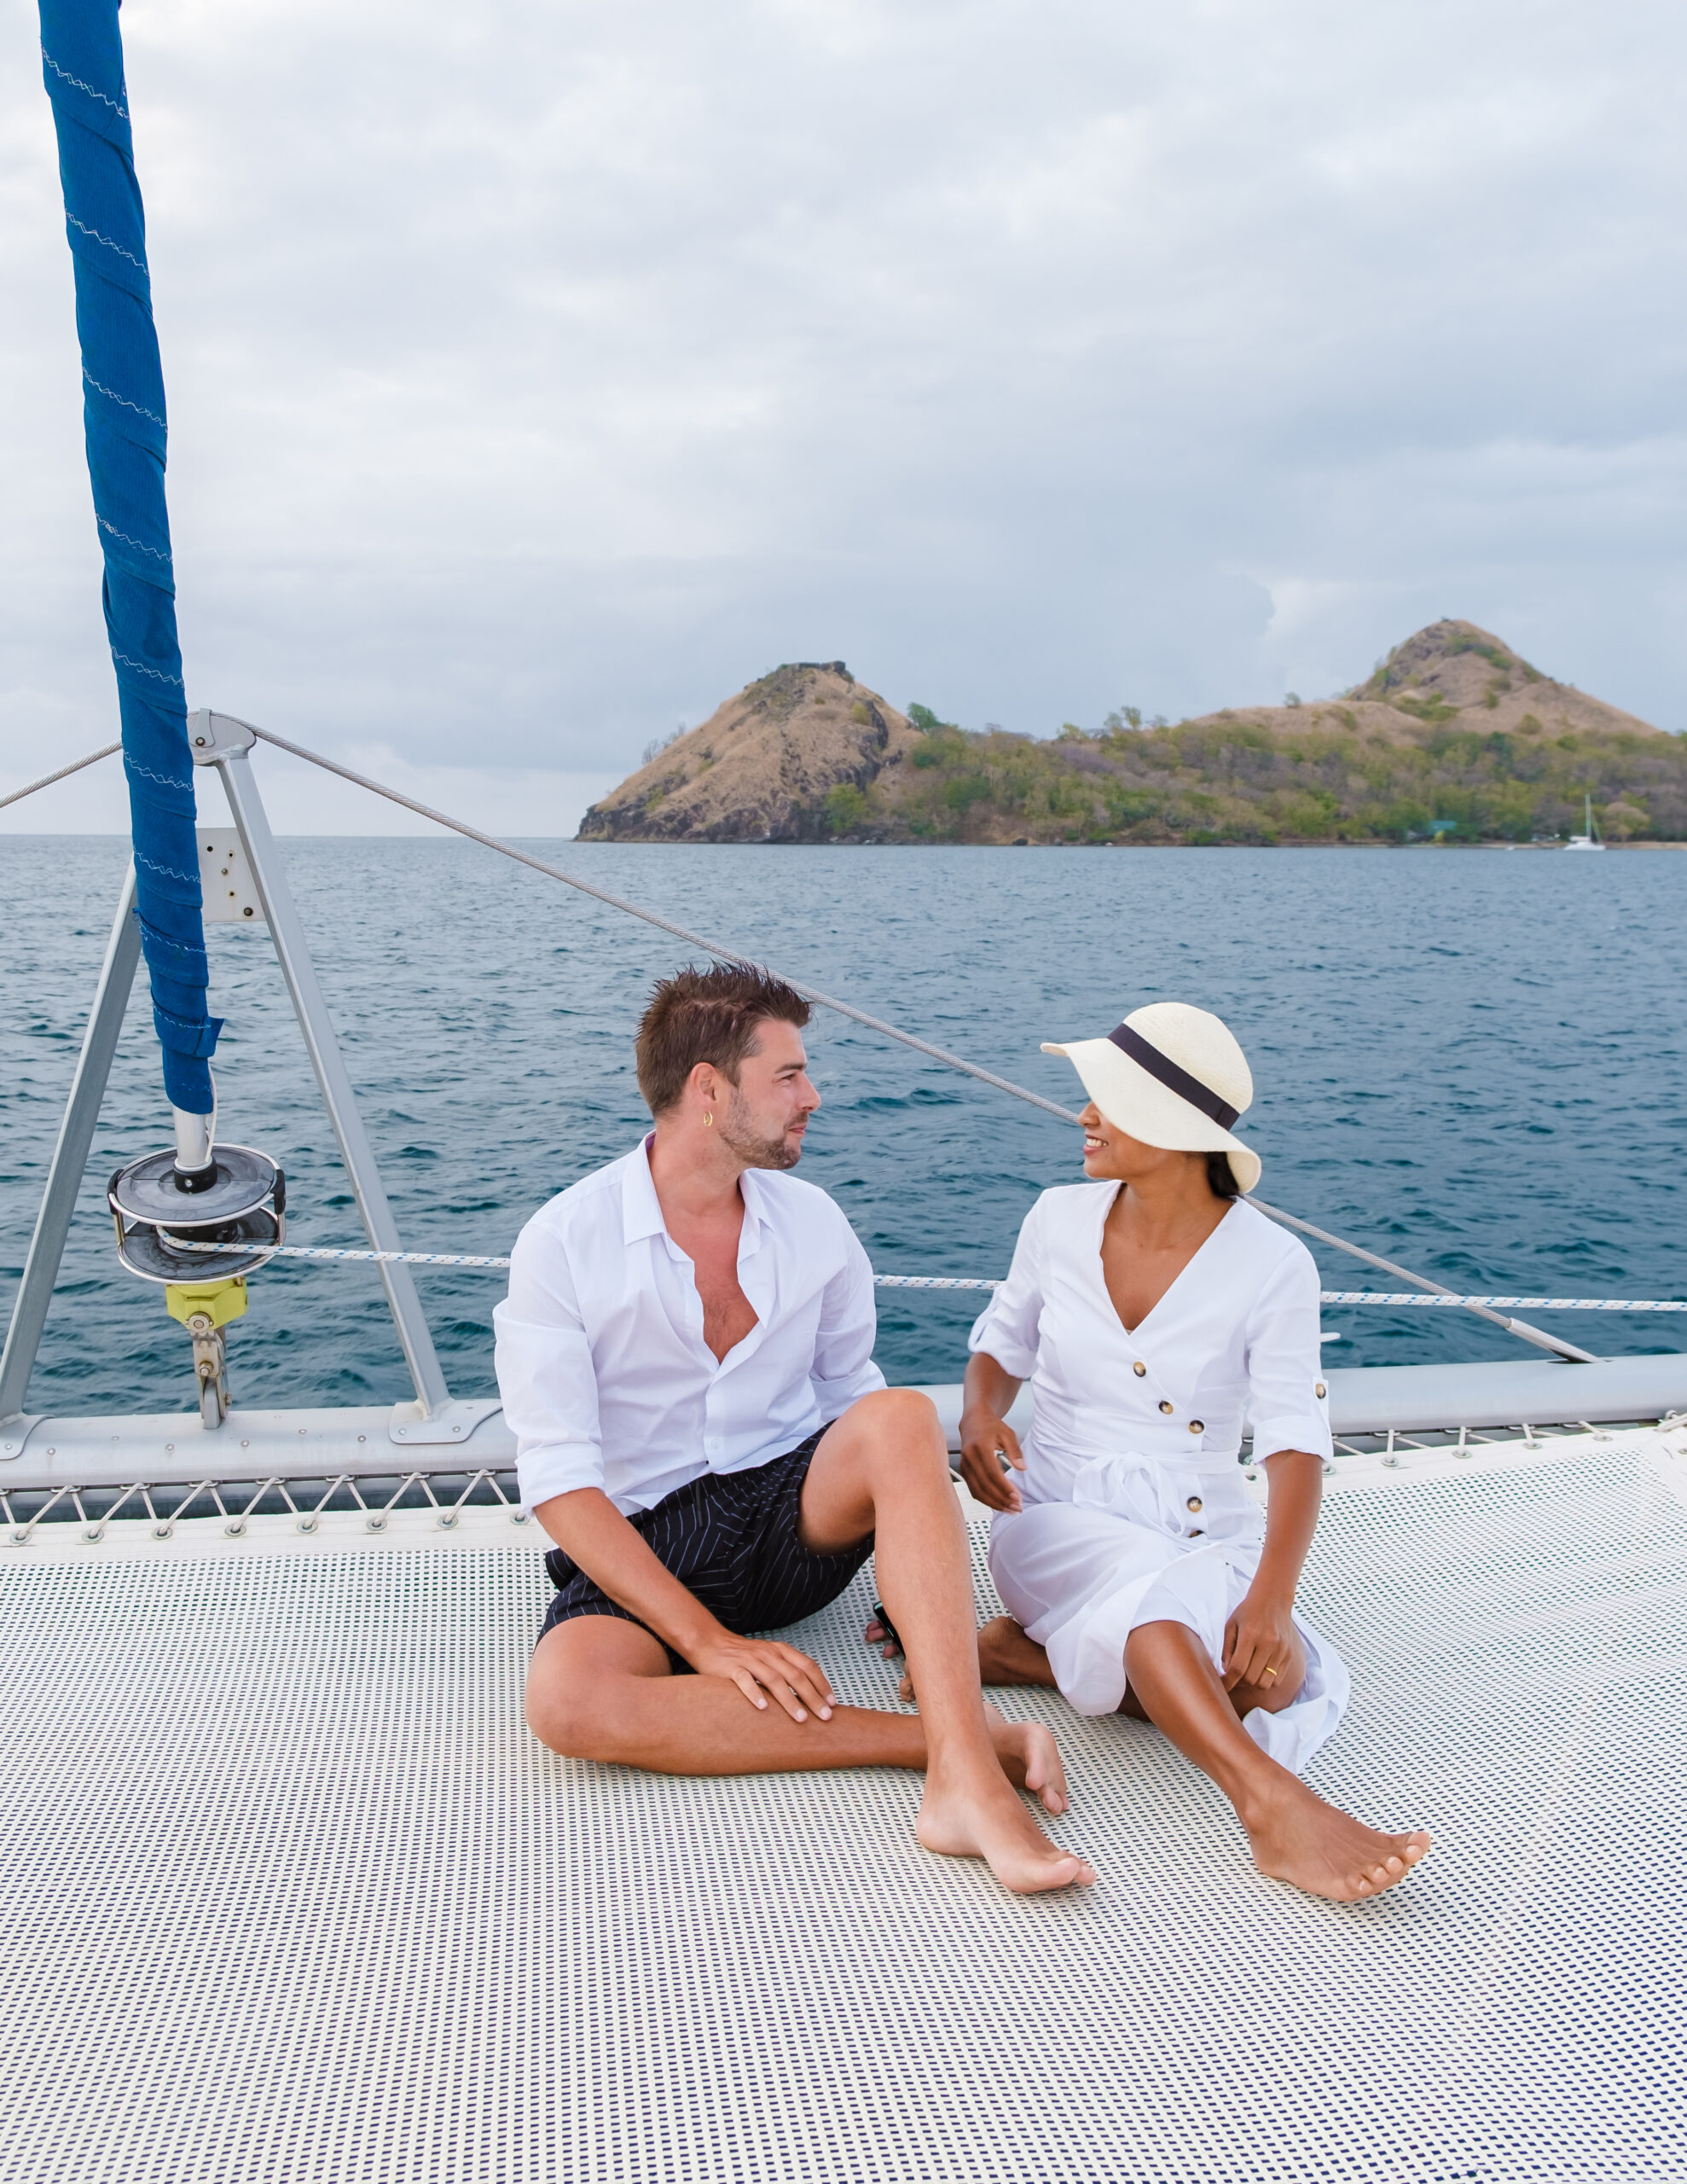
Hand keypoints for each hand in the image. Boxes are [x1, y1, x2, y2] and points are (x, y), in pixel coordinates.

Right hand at [688, 1630, 836, 1722]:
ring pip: (774, 1679)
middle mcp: (768, 1653)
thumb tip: (811, 1695)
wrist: (710, 1643)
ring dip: (790, 1700)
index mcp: (780, 1650)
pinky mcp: (731, 1668)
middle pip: (795, 1675)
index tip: (833, 1703)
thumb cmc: (743, 1656)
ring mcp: (750, 1660)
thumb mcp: (769, 1657)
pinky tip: (762, 1708)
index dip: (822, 1684)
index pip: (808, 1665)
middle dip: (813, 1697)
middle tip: (825, 1716)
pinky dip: (755, 1693)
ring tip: (801, 1718)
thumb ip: (787, 1670)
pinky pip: (745, 1680)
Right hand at [957, 1409, 1024, 1512]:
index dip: (1004, 1487)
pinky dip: (986, 1500)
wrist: (973, 1421)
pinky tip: (999, 1504)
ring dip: (994, 1504)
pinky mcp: (963, 1472)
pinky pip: (974, 1490)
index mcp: (980, 1447)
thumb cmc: (991, 1426)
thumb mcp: (1008, 1434)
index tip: (1017, 1497)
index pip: (992, 1473)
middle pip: (984, 1486)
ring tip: (1010, 1510)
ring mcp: (964, 1466)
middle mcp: (969, 1458)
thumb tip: (1022, 1469)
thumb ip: (1015, 1451)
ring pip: (978, 1492)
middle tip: (1017, 1508)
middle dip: (1002, 1500)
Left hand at [1222, 1585, 1305, 1696]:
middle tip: (1234, 1676)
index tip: (1222, 1686)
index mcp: (1250, 1634)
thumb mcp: (1231, 1624)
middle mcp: (1268, 1643)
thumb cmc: (1248, 1611)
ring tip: (1247, 1673)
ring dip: (1254, 1683)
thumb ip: (1227, 1649)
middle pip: (1251, 1679)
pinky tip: (1260, 1670)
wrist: (1274, 1599)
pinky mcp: (1289, 1654)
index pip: (1238, 1668)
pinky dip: (1267, 1680)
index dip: (1228, 1681)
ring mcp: (1281, 1650)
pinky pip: (1277, 1680)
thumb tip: (1226, 1671)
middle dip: (1239, 1682)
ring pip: (1265, 1683)